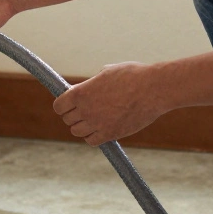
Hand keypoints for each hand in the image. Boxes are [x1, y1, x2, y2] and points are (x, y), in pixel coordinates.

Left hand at [52, 62, 168, 145]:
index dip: (64, 105)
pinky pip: (92, 141)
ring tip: (94, 119)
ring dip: (83, 126)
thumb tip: (89, 86)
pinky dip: (93, 136)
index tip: (70, 104)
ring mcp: (97, 123)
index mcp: (81, 92)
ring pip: (77, 131)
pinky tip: (101, 128)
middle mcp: (85, 110)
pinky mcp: (110, 134)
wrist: (154, 89)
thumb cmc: (133, 75)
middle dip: (74, 114)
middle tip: (86, 110)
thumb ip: (93, 82)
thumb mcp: (107, 72)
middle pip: (68, 119)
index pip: (59, 106)